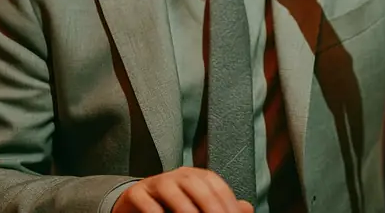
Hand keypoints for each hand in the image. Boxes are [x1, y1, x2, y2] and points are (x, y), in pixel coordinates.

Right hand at [112, 167, 254, 212]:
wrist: (137, 204)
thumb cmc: (174, 206)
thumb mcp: (200, 205)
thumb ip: (221, 206)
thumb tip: (247, 208)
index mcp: (198, 177)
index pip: (217, 187)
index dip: (227, 204)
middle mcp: (179, 175)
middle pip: (197, 186)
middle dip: (210, 207)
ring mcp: (157, 182)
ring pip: (171, 191)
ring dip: (184, 209)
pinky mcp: (137, 193)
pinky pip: (145, 201)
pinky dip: (154, 212)